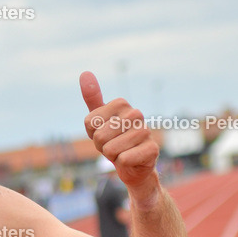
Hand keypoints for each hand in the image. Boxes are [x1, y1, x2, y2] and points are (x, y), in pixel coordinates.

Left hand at [80, 71, 159, 196]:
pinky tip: (131, 159)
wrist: (133, 163)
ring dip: (112, 156)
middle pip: (99, 136)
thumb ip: (92, 98)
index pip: (90, 123)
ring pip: (110, 149)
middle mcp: (136, 114)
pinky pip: (123, 159)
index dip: (93, 134)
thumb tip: (85, 72)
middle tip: (114, 145)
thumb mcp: (98, 120)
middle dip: (102, 146)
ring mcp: (146, 131)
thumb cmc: (114, 139)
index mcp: (122, 103)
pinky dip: (123, 164)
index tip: (105, 134)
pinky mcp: (152, 149)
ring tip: (122, 151)